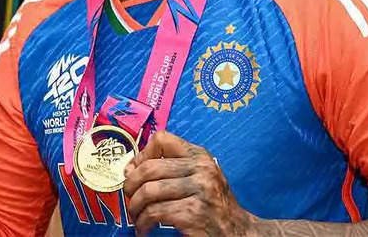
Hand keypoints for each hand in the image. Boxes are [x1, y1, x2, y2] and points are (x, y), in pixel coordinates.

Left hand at [123, 130, 255, 235]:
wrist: (238, 233)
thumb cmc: (215, 208)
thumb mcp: (199, 179)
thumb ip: (171, 170)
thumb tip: (130, 169)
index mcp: (200, 157)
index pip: (162, 139)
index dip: (141, 154)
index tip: (133, 171)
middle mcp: (201, 169)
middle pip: (149, 168)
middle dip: (131, 186)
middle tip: (129, 199)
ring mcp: (199, 190)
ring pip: (149, 191)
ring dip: (135, 208)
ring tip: (136, 217)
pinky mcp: (194, 213)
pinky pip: (155, 213)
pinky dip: (143, 223)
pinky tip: (145, 228)